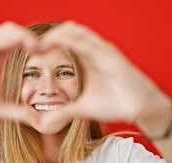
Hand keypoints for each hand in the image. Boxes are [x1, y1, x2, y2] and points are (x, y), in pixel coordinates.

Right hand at [0, 22, 38, 124]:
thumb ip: (16, 111)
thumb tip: (37, 119)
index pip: (14, 42)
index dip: (32, 42)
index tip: (48, 51)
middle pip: (7, 31)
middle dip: (26, 35)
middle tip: (42, 46)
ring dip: (14, 35)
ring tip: (32, 44)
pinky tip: (9, 46)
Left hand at [37, 21, 165, 124]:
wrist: (141, 108)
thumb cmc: (115, 104)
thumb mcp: (82, 108)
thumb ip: (64, 111)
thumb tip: (44, 122)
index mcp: (86, 58)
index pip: (63, 41)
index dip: (46, 43)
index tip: (30, 52)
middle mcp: (94, 50)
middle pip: (68, 31)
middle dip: (49, 36)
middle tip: (31, 46)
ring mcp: (103, 51)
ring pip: (78, 32)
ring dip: (57, 34)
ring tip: (40, 44)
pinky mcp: (112, 56)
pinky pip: (90, 43)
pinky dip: (73, 41)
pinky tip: (59, 43)